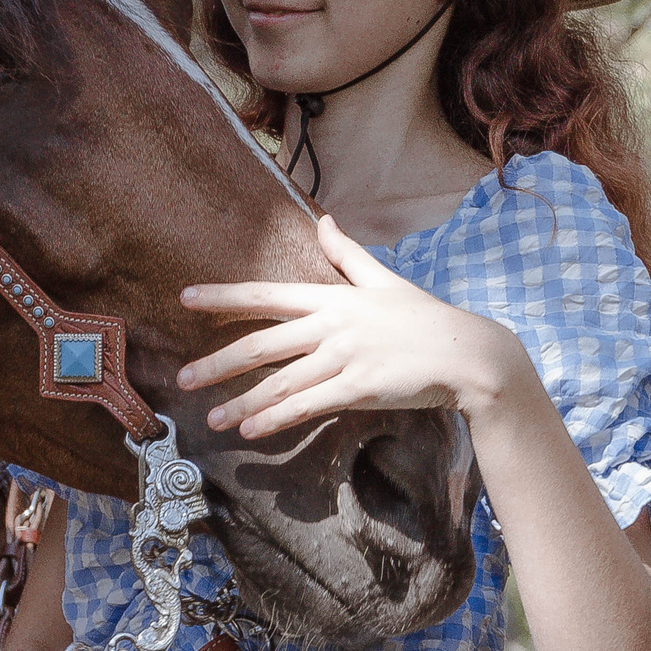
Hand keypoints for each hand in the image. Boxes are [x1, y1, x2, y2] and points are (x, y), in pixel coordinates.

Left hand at [178, 215, 532, 439]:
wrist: (468, 354)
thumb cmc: (425, 318)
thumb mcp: (385, 279)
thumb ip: (348, 253)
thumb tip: (322, 220)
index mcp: (334, 296)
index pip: (268, 293)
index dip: (224, 295)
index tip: (186, 298)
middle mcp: (333, 324)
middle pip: (262, 343)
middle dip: (218, 363)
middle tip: (182, 378)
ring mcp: (346, 357)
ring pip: (280, 381)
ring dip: (241, 401)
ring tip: (210, 419)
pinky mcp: (360, 388)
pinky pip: (308, 406)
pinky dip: (276, 419)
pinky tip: (250, 430)